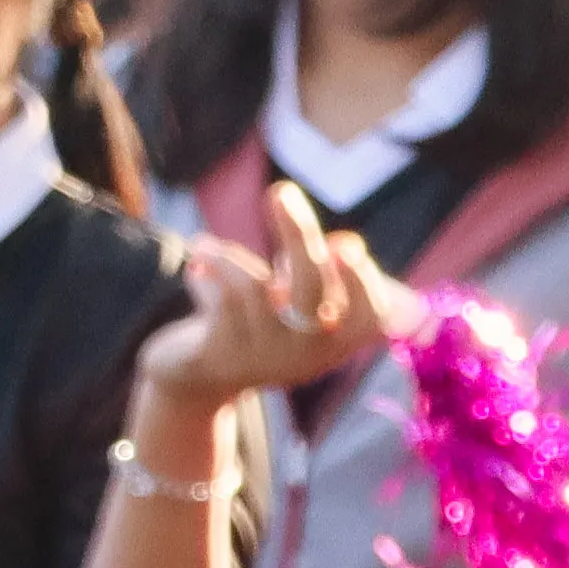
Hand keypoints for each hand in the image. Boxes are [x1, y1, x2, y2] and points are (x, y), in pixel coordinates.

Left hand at [141, 184, 389, 410]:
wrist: (199, 377)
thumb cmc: (262, 322)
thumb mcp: (299, 299)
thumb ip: (324, 269)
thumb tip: (343, 243)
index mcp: (339, 340)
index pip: (371, 316)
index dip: (364, 281)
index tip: (344, 243)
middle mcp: (309, 353)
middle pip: (311, 287)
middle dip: (297, 233)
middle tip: (280, 190)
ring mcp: (267, 357)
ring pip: (255, 288)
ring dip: (228, 256)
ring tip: (206, 244)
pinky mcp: (225, 356)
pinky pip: (220, 298)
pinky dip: (208, 269)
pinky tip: (196, 259)